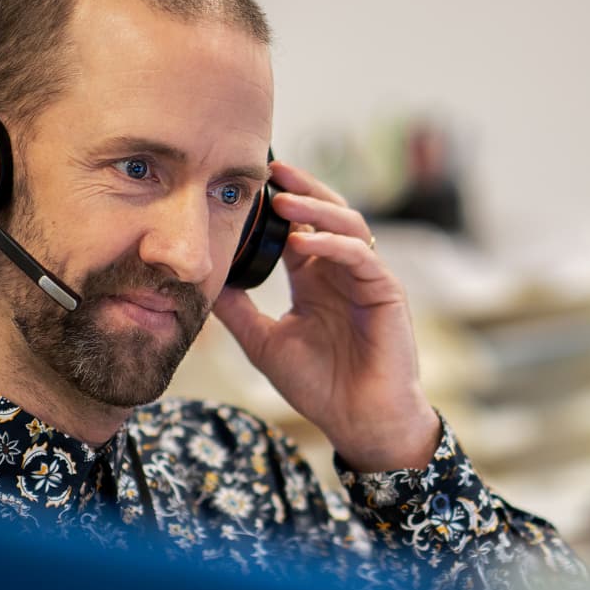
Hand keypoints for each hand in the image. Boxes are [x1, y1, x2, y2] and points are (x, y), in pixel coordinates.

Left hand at [212, 160, 440, 470]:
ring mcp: (366, 278)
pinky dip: (334, 245)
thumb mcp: (264, 342)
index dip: (276, 204)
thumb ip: (238, 310)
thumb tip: (203, 282)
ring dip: (316, 209)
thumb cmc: (320, 386)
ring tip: (283, 200)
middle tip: (269, 169)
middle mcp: (341, 271)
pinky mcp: (386, 291)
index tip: (246, 185)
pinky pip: (361, 256)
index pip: (298, 227)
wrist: (358, 420)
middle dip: (301, 188)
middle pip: (326, 212)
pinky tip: (307, 244)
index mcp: (315, 278)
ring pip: (348, 224)